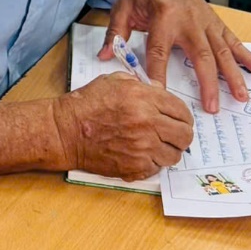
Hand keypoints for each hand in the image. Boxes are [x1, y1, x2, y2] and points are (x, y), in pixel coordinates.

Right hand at [52, 72, 193, 178]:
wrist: (66, 130)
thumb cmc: (87, 104)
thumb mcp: (115, 81)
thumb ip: (143, 86)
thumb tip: (161, 93)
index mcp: (145, 99)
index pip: (182, 111)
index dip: (183, 116)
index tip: (179, 120)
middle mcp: (148, 124)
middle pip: (184, 135)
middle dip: (181, 134)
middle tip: (173, 135)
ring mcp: (142, 148)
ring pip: (174, 155)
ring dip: (168, 150)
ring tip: (156, 146)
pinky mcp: (134, 167)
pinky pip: (157, 168)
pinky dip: (152, 162)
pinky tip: (141, 154)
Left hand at [103, 0, 250, 110]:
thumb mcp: (123, 7)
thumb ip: (115, 33)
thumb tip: (104, 58)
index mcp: (163, 15)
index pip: (159, 49)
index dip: (158, 72)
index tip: (159, 94)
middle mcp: (188, 19)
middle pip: (200, 54)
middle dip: (208, 82)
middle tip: (213, 107)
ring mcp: (205, 21)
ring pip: (222, 50)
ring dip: (232, 74)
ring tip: (242, 96)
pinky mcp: (215, 23)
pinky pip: (232, 40)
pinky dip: (246, 55)